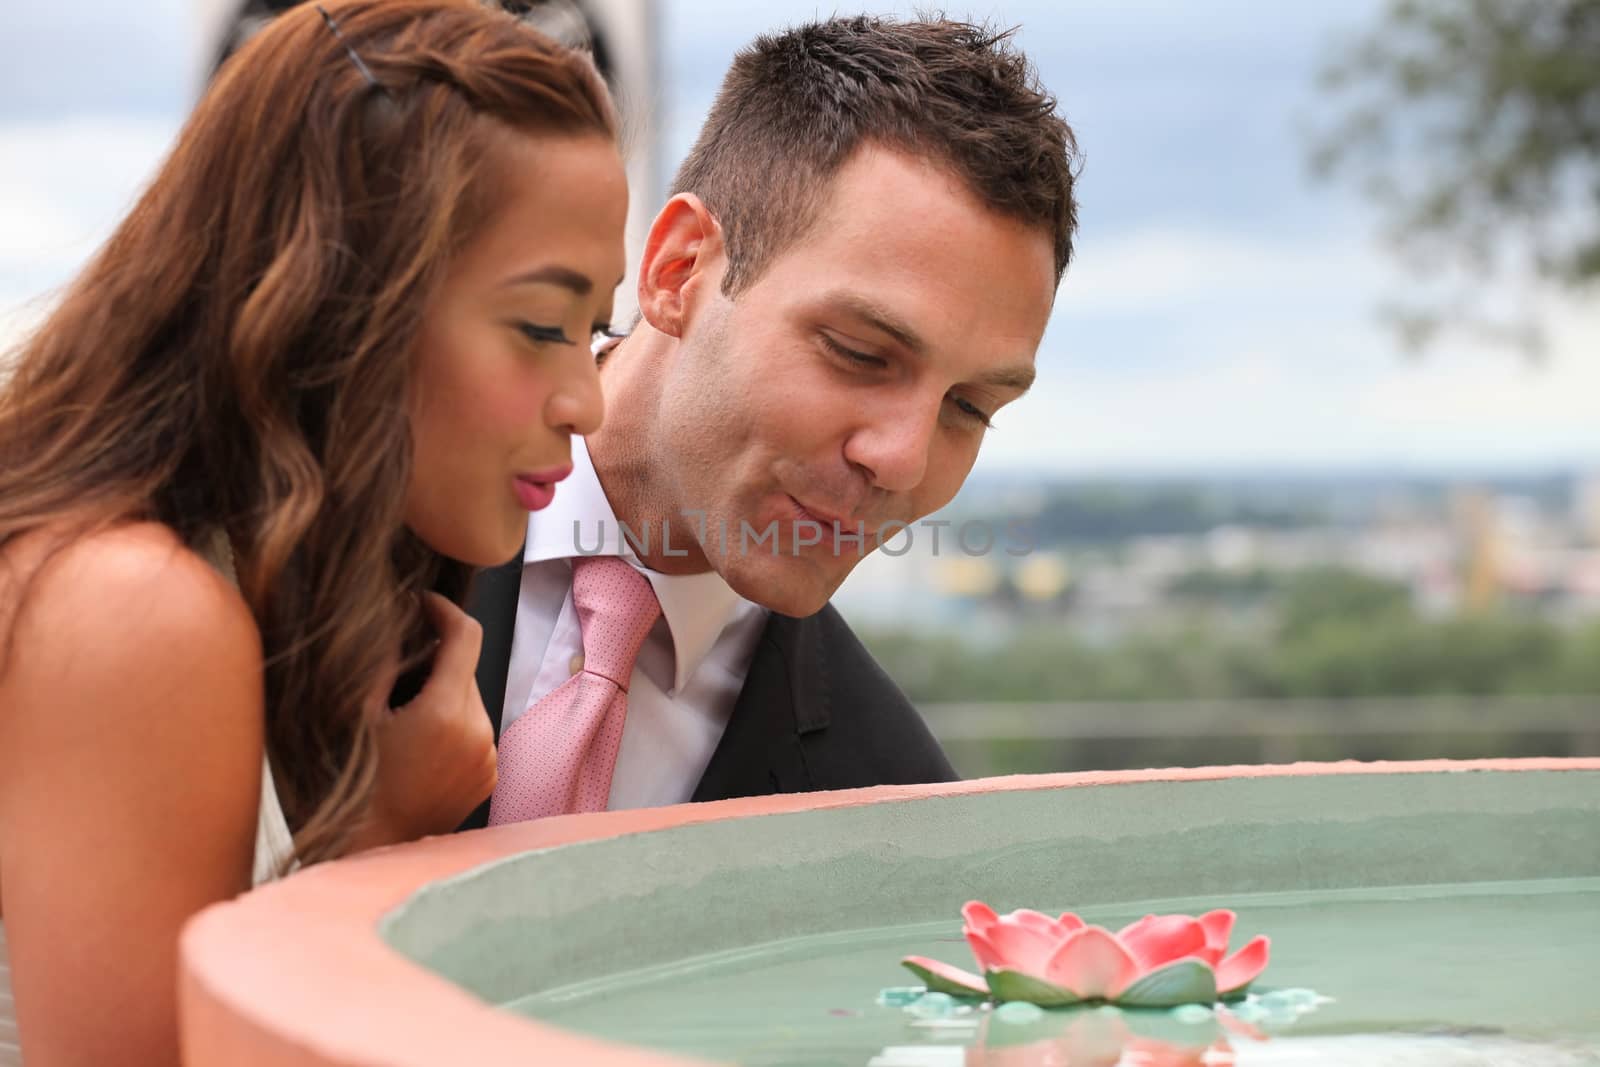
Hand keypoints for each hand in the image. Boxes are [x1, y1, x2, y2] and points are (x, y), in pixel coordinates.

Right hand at [357, 593, 496, 847]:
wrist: (374, 845)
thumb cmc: (357, 782)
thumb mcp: (359, 714)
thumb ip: (381, 662)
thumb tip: (393, 619)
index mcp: (447, 712)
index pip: (466, 636)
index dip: (444, 610)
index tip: (423, 604)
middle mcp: (479, 732)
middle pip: (465, 671)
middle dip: (435, 663)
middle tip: (397, 677)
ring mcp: (488, 756)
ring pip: (470, 701)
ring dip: (444, 696)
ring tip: (405, 721)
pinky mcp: (490, 774)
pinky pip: (476, 732)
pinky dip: (454, 726)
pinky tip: (423, 748)